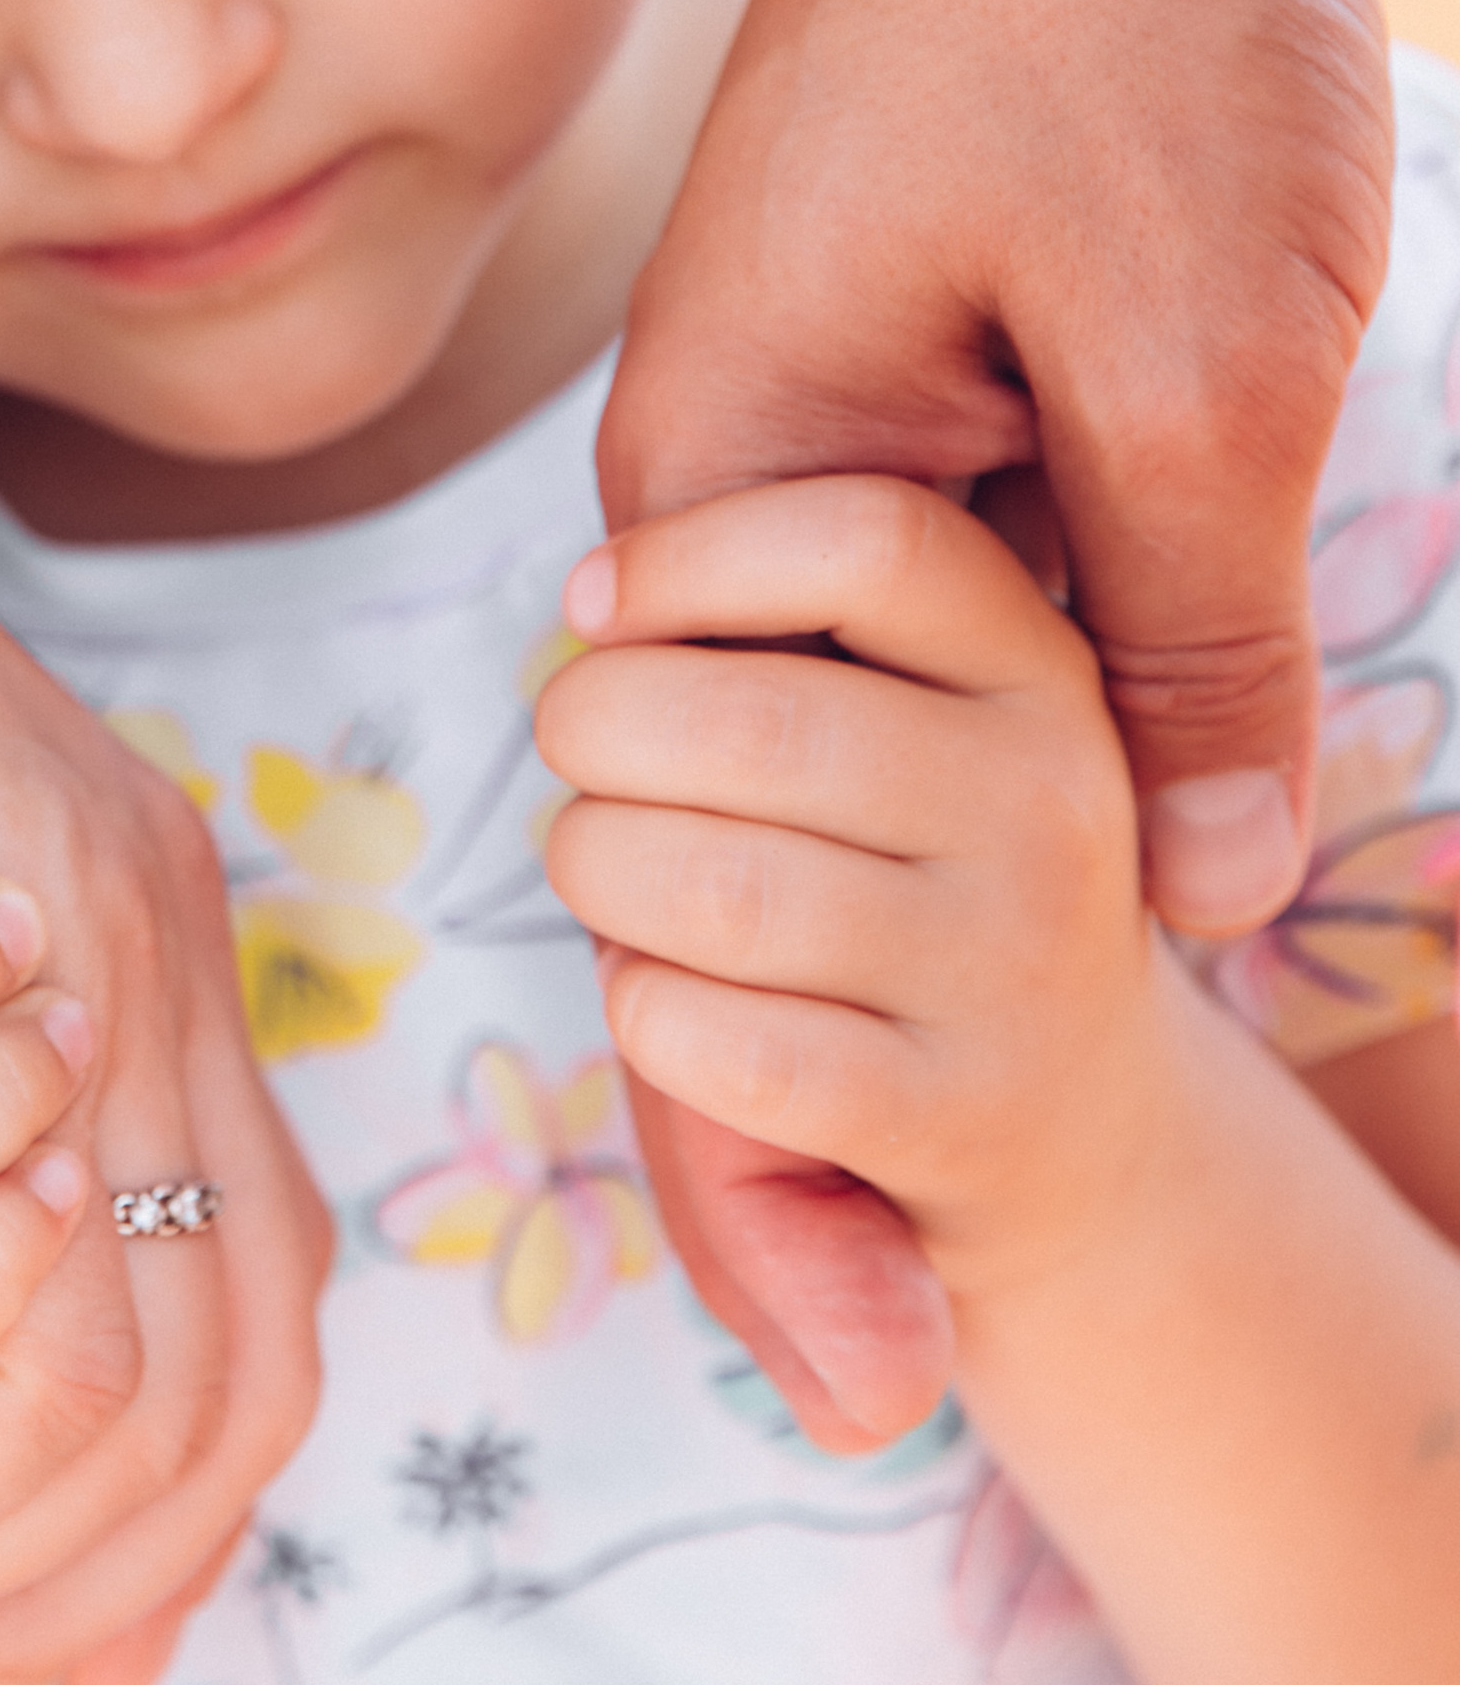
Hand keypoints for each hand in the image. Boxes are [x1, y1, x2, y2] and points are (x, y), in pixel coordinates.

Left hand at [538, 475, 1158, 1328]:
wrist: (1100, 1142)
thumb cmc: (922, 886)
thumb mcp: (920, 726)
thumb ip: (795, 638)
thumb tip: (600, 606)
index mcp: (1039, 669)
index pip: (868, 542)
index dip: (688, 552)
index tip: (594, 604)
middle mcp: (1052, 804)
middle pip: (749, 723)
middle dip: (596, 731)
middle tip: (585, 763)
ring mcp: (1016, 967)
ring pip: (711, 889)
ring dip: (601, 875)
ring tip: (613, 878)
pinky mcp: (959, 1118)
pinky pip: (718, 1043)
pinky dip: (643, 1012)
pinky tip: (667, 1000)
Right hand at [592, 0, 1386, 1438]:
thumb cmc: (1103, 0)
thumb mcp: (1197, 363)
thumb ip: (1183, 652)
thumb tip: (1196, 901)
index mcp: (718, 522)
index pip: (692, 921)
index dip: (757, 1182)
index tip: (855, 1387)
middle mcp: (727, 513)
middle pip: (742, 882)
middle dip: (812, 1118)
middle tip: (905, 1368)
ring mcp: (820, 449)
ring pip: (856, 772)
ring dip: (918, 959)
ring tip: (968, 1198)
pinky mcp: (921, 392)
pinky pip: (942, 645)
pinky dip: (999, 788)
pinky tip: (1085, 912)